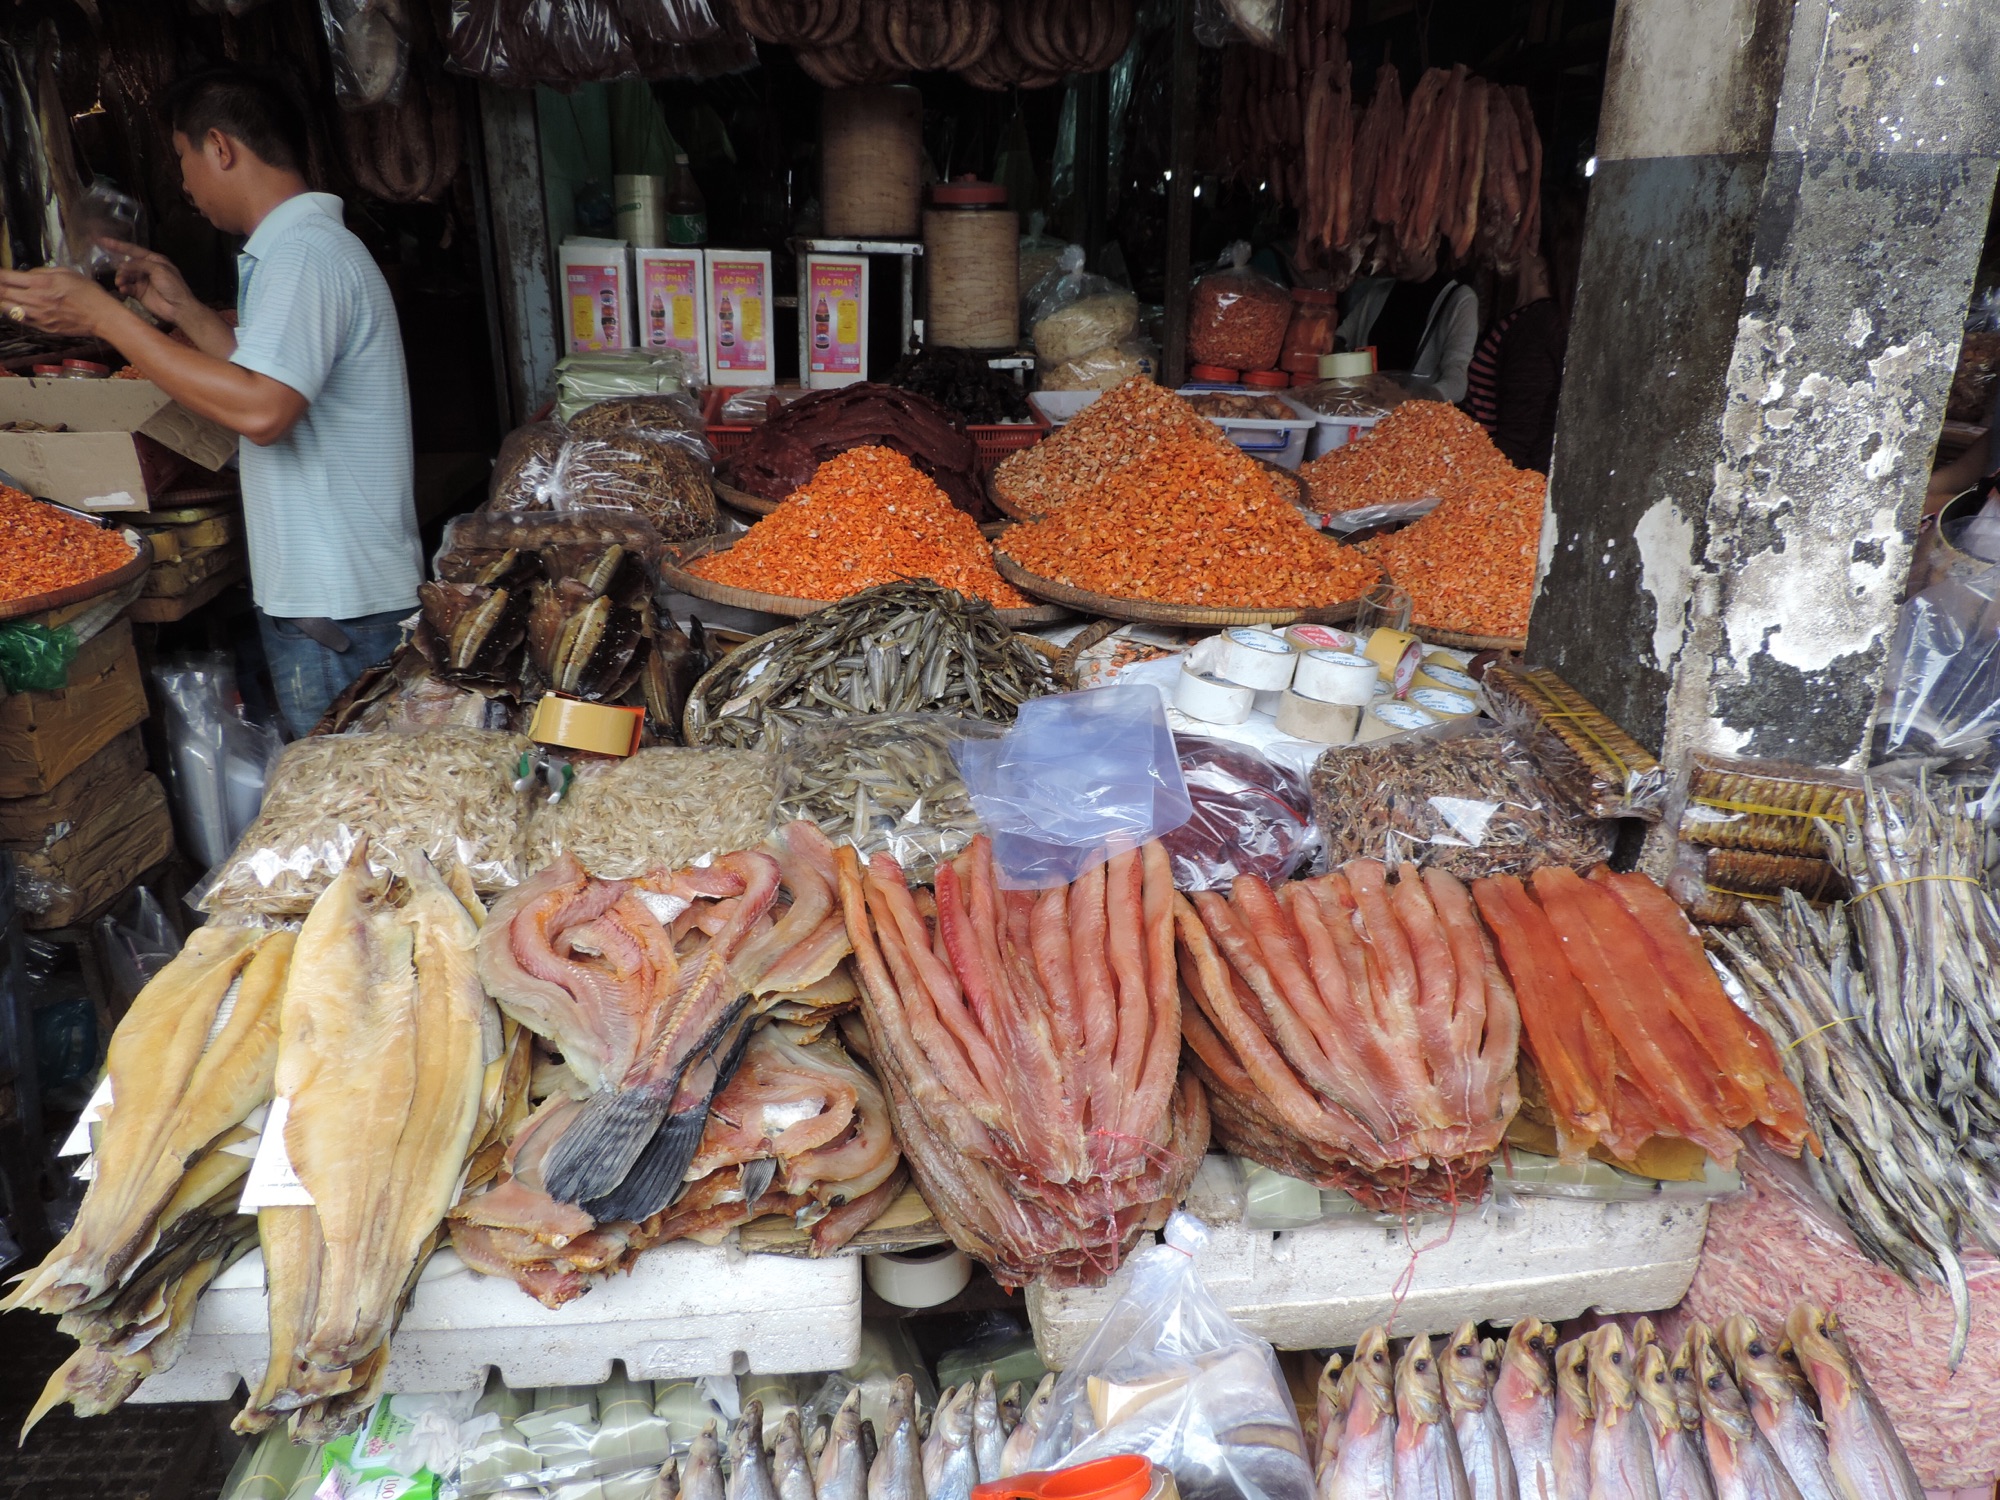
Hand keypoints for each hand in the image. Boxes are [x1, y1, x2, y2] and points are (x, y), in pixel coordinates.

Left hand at [0, 267, 120, 338]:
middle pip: (3, 293)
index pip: (7, 277)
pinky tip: (15, 307)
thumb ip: (43, 272)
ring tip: (4, 296)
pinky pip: (20, 319)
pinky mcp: (43, 327)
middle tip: (0, 285)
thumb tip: (28, 275)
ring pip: (7, 308)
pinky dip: (13, 312)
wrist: (103, 317)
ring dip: (2, 301)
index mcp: (41, 283)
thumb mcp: (67, 273)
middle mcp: (36, 300)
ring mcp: (38, 316)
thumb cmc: (89, 293)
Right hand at [107, 243, 200, 325]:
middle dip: (121, 268)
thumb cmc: (173, 286)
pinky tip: (124, 290)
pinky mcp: (139, 293)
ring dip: (121, 278)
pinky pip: (127, 287)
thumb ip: (140, 264)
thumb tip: (123, 264)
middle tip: (120, 275)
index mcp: (153, 260)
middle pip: (127, 264)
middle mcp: (147, 269)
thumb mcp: (159, 270)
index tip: (102, 240)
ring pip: (125, 276)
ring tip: (121, 283)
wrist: (179, 308)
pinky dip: (124, 288)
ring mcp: (142, 281)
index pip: (133, 250)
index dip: (117, 245)